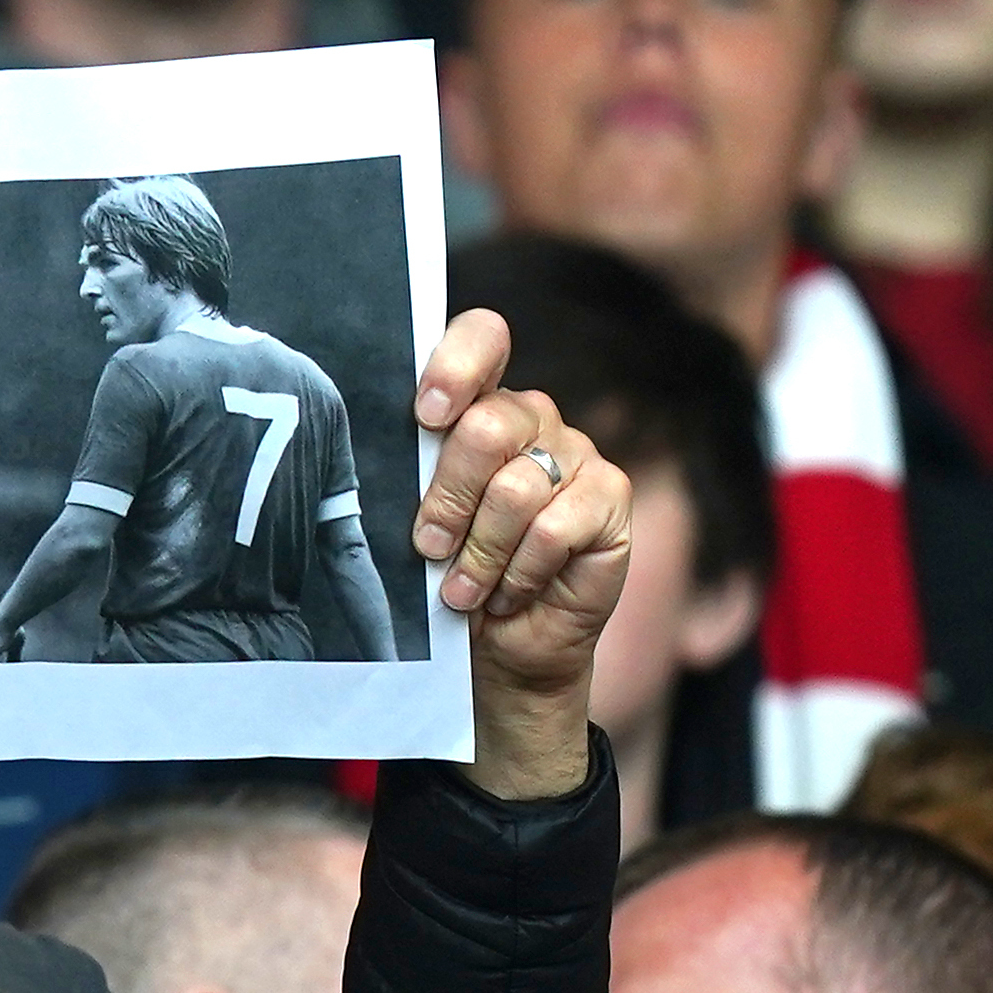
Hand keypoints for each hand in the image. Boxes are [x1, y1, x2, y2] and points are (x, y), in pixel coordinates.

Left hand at [403, 309, 631, 798]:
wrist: (500, 653)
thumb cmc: (450, 578)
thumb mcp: (420, 521)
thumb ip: (415, 475)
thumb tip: (381, 454)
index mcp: (481, 406)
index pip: (482, 339)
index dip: (456, 367)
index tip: (424, 416)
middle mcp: (534, 420)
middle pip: (487, 426)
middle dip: (448, 499)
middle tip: (428, 546)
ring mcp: (577, 456)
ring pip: (516, 488)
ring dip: (480, 552)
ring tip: (464, 587)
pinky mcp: (611, 500)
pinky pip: (554, 529)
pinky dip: (520, 572)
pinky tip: (510, 593)